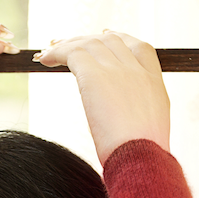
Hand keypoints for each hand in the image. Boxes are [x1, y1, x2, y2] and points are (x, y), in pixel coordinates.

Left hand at [34, 31, 169, 164]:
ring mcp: (117, 70)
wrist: (141, 161)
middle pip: (111, 41)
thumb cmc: (143, 158)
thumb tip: (124, 126)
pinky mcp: (95, 75)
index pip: (139, 47)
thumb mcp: (150, 132)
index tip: (106, 37)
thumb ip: (137, 118)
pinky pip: (72, 53)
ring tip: (49, 52)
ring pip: (90, 44)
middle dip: (88, 39)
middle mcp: (137, 70)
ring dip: (68, 45)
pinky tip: (44, 59)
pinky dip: (56, 53)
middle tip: (67, 44)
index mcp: (154, 82)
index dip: (120, 39)